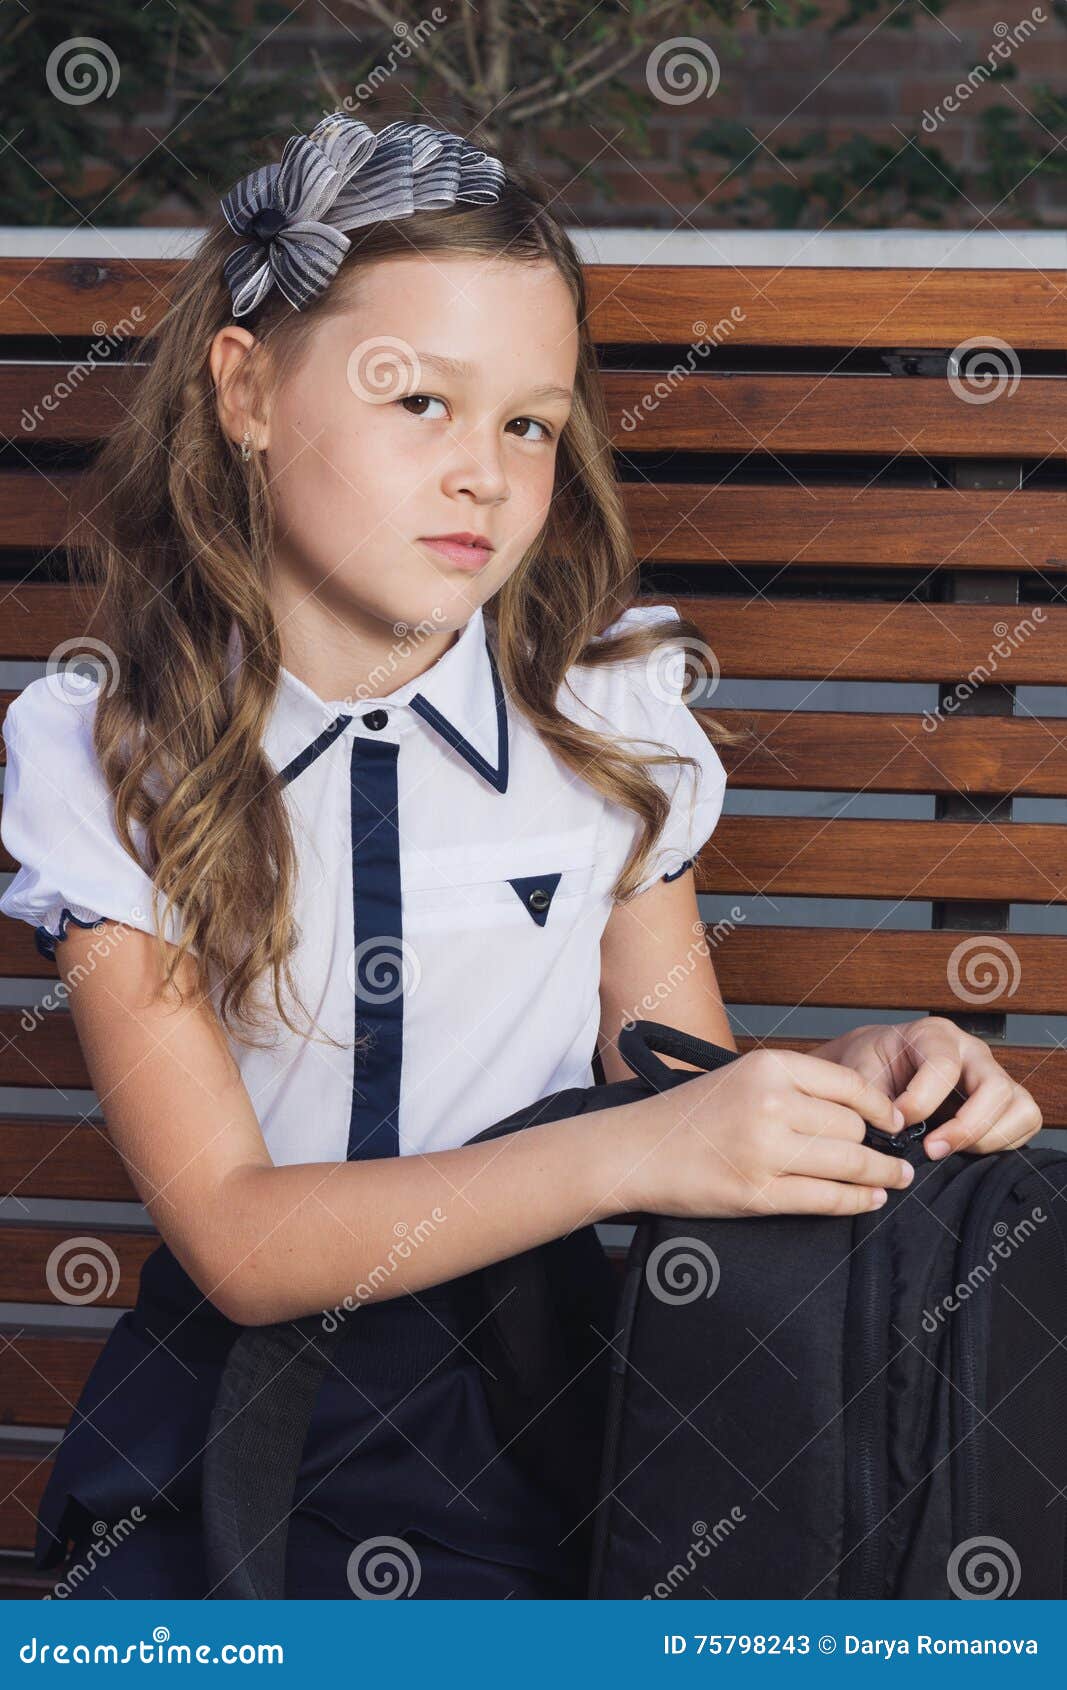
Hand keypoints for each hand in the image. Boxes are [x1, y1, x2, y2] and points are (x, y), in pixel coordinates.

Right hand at [614, 1047, 914, 1220]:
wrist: (637, 1150)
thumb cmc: (689, 1116)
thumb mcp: (742, 1078)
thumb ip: (795, 1087)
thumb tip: (861, 1112)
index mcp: (769, 1067)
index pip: (850, 1085)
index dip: (881, 1108)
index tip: (893, 1122)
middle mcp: (771, 1103)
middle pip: (854, 1127)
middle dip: (875, 1145)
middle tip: (891, 1156)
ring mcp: (765, 1150)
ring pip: (849, 1162)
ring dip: (880, 1175)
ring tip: (893, 1180)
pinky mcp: (758, 1194)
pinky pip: (827, 1199)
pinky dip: (856, 1201)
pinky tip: (870, 1199)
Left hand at [811, 1017, 1042, 1160]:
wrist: (878, 1065)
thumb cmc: (871, 1066)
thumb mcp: (859, 1073)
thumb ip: (870, 1098)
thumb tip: (891, 1130)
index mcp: (933, 1035)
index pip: (944, 1067)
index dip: (920, 1102)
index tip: (896, 1124)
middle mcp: (971, 1051)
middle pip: (995, 1088)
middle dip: (965, 1127)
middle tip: (930, 1150)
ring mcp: (993, 1075)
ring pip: (1020, 1107)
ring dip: (988, 1138)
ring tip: (948, 1151)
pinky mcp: (1005, 1100)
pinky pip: (1025, 1122)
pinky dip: (1002, 1143)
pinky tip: (965, 1150)